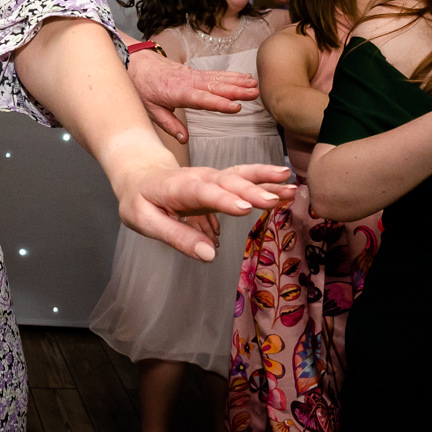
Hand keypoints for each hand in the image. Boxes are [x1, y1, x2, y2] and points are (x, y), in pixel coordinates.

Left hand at [115, 160, 290, 261]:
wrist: (141, 175)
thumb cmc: (141, 201)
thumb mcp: (145, 221)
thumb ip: (177, 237)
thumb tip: (209, 255)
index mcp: (177, 187)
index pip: (202, 192)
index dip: (222, 200)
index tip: (243, 208)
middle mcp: (199, 178)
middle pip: (227, 183)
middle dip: (251, 191)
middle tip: (275, 200)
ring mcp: (213, 178)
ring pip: (241, 176)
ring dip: (265, 181)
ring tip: (291, 185)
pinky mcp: (222, 183)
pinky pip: (245, 180)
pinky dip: (266, 181)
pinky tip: (287, 186)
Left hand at [127, 48, 256, 141]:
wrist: (135, 62)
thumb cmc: (142, 85)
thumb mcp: (151, 109)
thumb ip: (169, 125)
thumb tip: (184, 139)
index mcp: (178, 92)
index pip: (202, 99)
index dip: (220, 104)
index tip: (236, 107)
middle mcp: (188, 82)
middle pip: (216, 87)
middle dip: (236, 90)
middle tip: (255, 94)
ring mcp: (193, 75)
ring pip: (218, 78)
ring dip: (238, 82)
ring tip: (255, 85)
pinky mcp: (194, 72)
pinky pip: (215, 74)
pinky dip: (231, 75)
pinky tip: (244, 77)